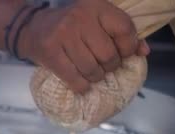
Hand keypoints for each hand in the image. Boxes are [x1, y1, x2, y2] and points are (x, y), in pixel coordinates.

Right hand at [18, 0, 149, 93]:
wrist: (31, 28)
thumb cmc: (70, 27)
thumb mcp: (95, 22)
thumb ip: (120, 33)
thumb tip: (143, 51)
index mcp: (96, 6)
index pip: (124, 29)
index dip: (128, 48)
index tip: (122, 55)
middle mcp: (80, 18)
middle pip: (108, 54)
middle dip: (109, 66)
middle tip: (103, 67)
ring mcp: (63, 35)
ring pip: (92, 69)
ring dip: (95, 77)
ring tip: (91, 74)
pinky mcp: (50, 52)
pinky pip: (74, 78)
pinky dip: (81, 86)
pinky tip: (81, 85)